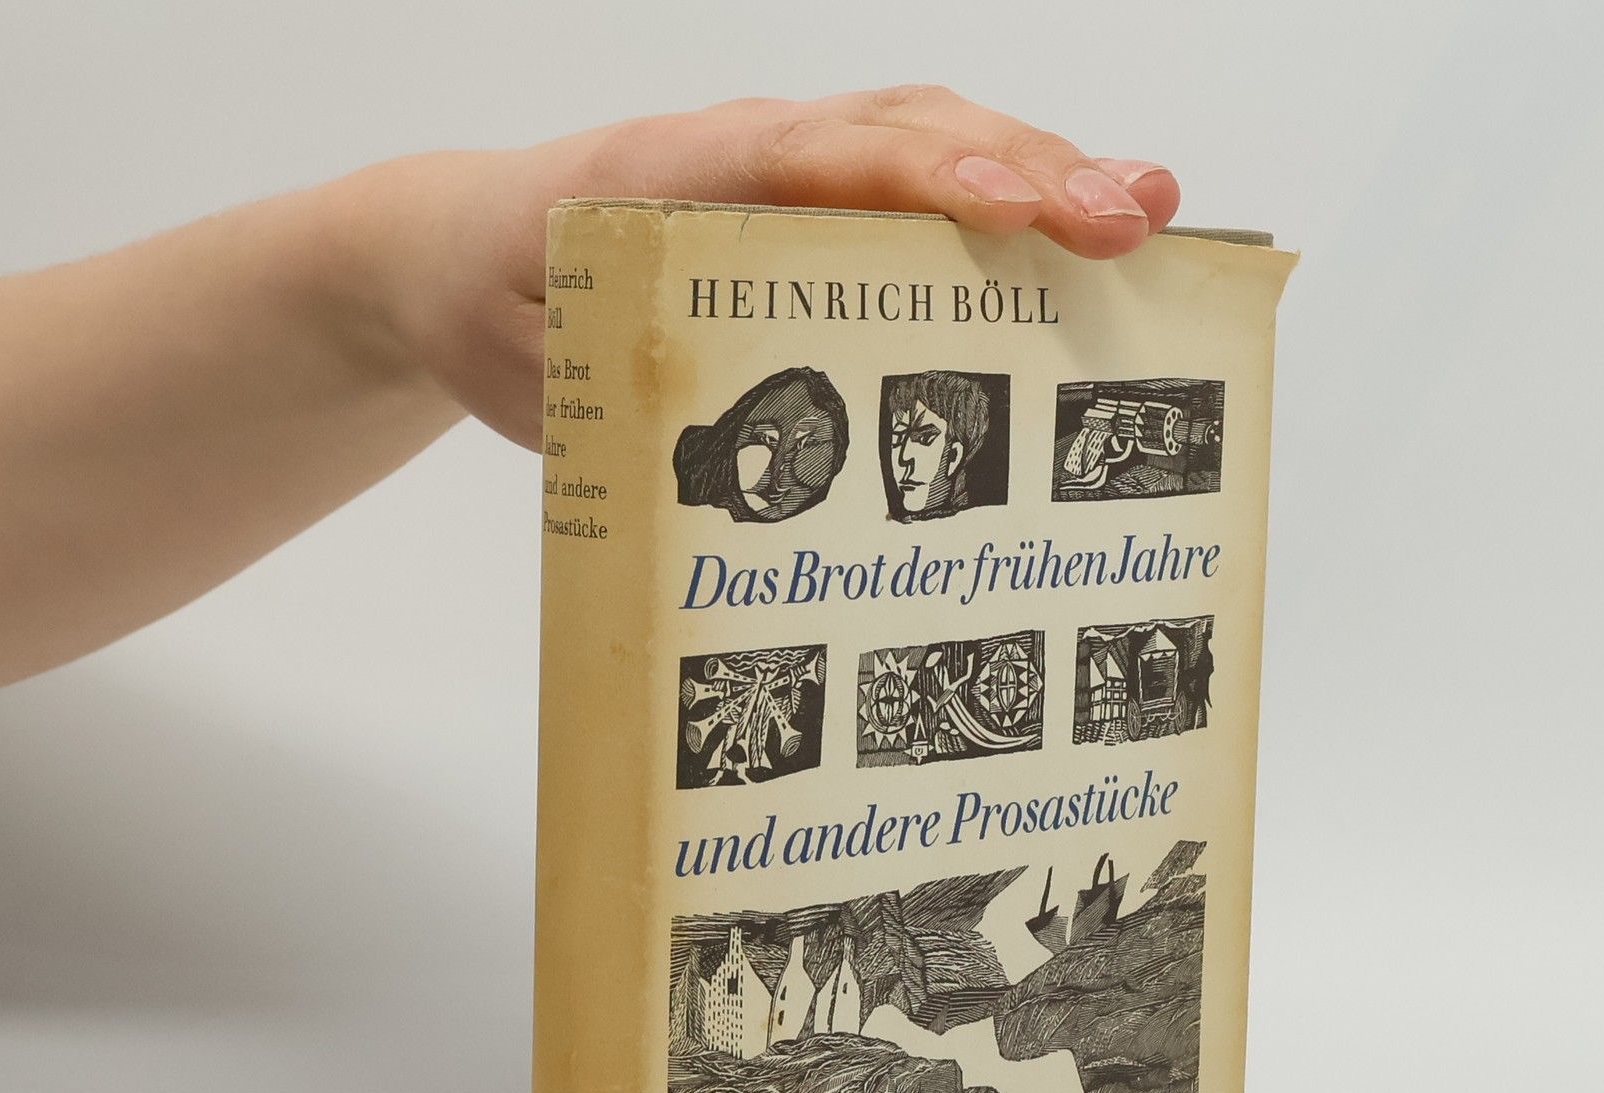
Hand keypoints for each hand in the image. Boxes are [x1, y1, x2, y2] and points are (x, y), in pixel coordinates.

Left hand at [342, 87, 1181, 448]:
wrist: (456, 254)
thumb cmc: (495, 305)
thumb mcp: (529, 371)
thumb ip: (616, 399)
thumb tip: (723, 450)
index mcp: (672, 176)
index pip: (814, 157)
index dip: (921, 180)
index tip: (1012, 215)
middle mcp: (747, 154)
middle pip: (905, 131)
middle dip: (1028, 169)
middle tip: (1135, 218)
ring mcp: (787, 174)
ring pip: (929, 143)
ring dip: (1040, 173)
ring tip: (1147, 217)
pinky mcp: (809, 210)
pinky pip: (916, 189)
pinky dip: (1003, 206)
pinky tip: (1077, 249)